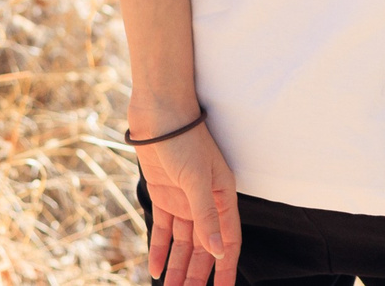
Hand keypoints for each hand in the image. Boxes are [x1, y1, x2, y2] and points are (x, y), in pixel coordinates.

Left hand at [136, 113, 240, 285]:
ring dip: (178, 267)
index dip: (225, 268)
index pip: (228, 241)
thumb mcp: (197, 180)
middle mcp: (206, 202)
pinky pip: (165, 230)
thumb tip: (219, 251)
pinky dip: (160, 250)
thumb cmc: (185, 139)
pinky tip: (155, 269)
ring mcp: (184, 200)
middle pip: (204, 247)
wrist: (159, 114)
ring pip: (184, 243)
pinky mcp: (165, 196)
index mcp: (223, 196)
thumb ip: (206, 217)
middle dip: (197, 274)